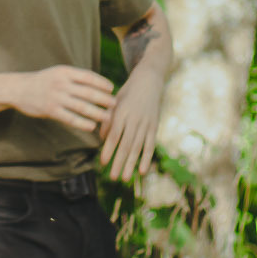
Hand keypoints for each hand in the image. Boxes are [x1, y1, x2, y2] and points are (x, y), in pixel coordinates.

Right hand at [9, 65, 115, 134]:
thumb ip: (74, 77)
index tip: (112, 88)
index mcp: (65, 72)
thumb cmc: (43, 81)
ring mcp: (56, 97)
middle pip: (88, 92)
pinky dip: (83, 123)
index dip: (102, 83)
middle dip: (104, 99)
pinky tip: (92, 126)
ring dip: (97, 112)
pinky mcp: (50, 110)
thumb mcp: (57, 73)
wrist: (18, 88)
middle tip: (115, 104)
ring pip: (82, 107)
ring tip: (108, 117)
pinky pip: (70, 118)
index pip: (88, 76)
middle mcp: (61, 84)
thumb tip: (98, 84)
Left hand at [99, 64, 163, 180]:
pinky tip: (142, 170)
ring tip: (125, 178)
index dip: (108, 150)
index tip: (102, 163)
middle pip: (125, 145)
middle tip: (113, 178)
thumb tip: (102, 139)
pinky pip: (150, 144)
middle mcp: (134, 119)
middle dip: (119, 163)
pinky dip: (146, 158)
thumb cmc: (128, 92)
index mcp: (121, 113)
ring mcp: (146, 123)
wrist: (149, 80)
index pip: (114, 136)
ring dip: (131, 164)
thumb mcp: (115, 102)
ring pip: (137, 147)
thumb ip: (108, 119)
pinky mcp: (154, 126)